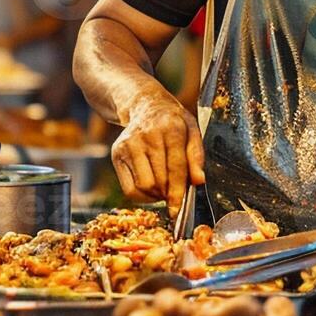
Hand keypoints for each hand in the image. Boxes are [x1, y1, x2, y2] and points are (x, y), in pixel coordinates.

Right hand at [109, 89, 204, 215]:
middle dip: (169, 192)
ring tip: (162, 186)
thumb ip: (196, 155)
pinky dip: (141, 196)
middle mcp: (147, 135)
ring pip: (144, 186)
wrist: (145, 105)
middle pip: (159, 181)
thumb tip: (198, 181)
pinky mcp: (117, 152)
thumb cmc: (173, 122)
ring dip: (156, 194)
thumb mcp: (192, 130)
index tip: (178, 209)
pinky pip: (129, 188)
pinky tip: (149, 187)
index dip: (178, 192)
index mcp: (171, 129)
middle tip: (173, 191)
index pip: (175, 168)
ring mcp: (129, 144)